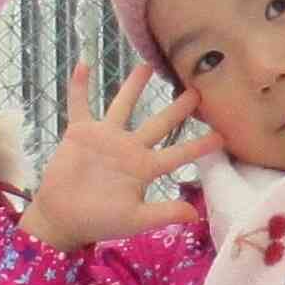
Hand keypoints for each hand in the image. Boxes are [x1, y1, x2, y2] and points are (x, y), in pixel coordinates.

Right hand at [24, 62, 210, 251]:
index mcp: (145, 168)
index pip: (178, 153)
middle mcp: (129, 148)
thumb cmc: (99, 221)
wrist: (63, 218)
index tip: (221, 134)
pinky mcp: (80, 132)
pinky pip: (79, 104)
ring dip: (133, 85)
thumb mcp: (135, 219)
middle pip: (159, 123)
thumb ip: (163, 213)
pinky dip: (79, 86)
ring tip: (147, 64)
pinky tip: (83, 63)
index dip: (199, 145)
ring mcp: (105, 137)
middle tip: (197, 88)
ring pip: (123, 105)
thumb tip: (194, 214)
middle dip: (177, 107)